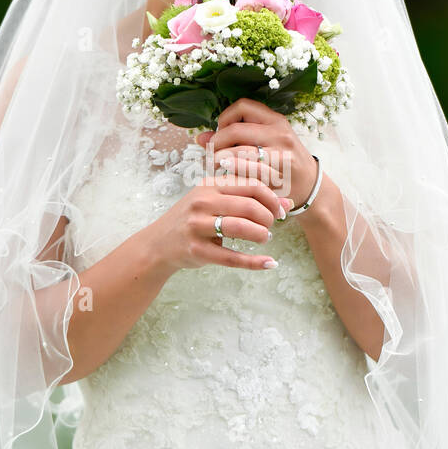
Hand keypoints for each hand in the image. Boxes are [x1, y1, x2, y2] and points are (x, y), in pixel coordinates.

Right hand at [147, 164, 293, 274]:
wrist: (158, 244)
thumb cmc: (193, 220)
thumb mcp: (216, 203)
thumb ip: (249, 199)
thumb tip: (288, 203)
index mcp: (209, 186)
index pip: (251, 185)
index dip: (272, 198)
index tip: (280, 211)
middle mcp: (202, 202)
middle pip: (248, 206)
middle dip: (267, 217)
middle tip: (271, 226)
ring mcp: (197, 226)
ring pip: (240, 228)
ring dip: (261, 235)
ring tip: (265, 238)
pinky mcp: (196, 250)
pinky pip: (231, 257)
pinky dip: (254, 262)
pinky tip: (269, 263)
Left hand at [197, 98, 317, 209]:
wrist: (311, 185)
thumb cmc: (283, 162)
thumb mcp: (266, 142)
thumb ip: (236, 137)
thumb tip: (201, 138)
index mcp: (275, 120)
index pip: (242, 106)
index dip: (225, 117)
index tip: (220, 132)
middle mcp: (279, 132)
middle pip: (236, 130)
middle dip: (217, 142)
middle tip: (211, 154)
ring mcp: (281, 153)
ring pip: (239, 151)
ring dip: (220, 159)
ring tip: (215, 166)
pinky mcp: (279, 173)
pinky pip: (248, 171)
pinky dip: (233, 173)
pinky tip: (229, 177)